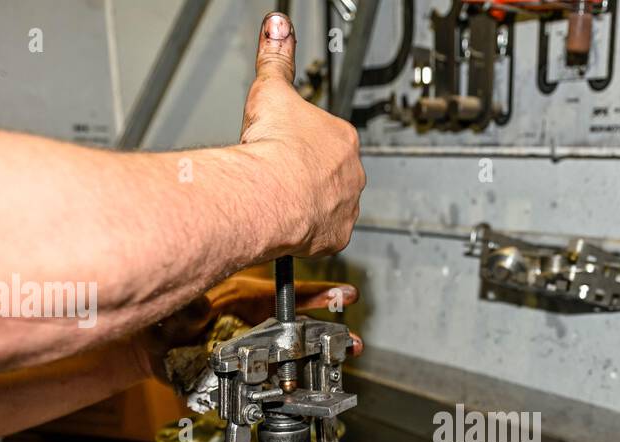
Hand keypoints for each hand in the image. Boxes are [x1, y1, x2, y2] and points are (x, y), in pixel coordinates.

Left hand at [130, 272, 361, 379]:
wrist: (152, 350)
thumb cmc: (166, 322)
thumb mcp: (176, 312)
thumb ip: (188, 310)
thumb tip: (199, 310)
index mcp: (244, 299)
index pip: (284, 295)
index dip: (317, 294)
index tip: (345, 294)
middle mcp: (253, 322)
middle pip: (296, 326)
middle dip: (327, 334)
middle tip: (352, 342)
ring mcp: (251, 347)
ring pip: (290, 353)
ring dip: (317, 359)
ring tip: (343, 358)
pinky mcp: (244, 370)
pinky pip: (271, 378)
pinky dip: (288, 383)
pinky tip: (306, 385)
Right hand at [241, 12, 364, 257]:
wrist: (267, 195)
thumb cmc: (272, 147)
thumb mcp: (271, 89)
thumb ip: (276, 58)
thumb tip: (277, 27)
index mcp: (343, 138)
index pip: (328, 138)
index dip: (304, 142)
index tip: (286, 146)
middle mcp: (352, 173)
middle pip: (332, 172)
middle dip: (309, 173)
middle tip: (281, 173)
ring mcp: (347, 207)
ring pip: (331, 204)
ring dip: (310, 202)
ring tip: (282, 198)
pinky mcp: (336, 236)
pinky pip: (325, 233)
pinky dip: (309, 230)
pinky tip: (289, 223)